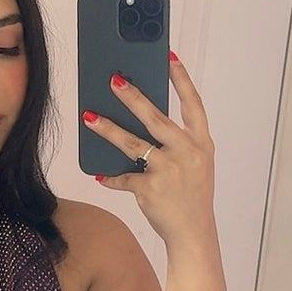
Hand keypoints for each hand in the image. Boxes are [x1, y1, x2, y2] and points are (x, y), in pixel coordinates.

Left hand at [83, 54, 216, 245]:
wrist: (194, 234)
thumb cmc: (191, 196)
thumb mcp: (196, 164)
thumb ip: (177, 142)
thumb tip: (143, 117)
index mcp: (202, 144)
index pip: (193, 104)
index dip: (181, 79)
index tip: (168, 56)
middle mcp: (188, 153)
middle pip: (156, 118)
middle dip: (132, 97)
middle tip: (113, 80)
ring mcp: (169, 171)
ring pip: (132, 144)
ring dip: (107, 129)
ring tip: (89, 117)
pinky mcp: (151, 189)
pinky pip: (124, 177)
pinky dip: (112, 176)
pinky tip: (101, 173)